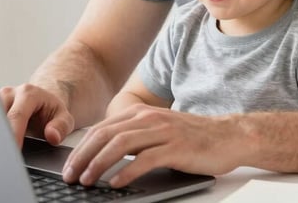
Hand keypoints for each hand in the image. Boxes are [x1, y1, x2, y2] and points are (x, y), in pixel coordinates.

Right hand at [0, 83, 75, 146]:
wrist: (42, 102)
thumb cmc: (51, 111)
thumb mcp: (65, 118)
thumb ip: (61, 127)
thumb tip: (52, 136)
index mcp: (28, 94)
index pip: (16, 116)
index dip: (13, 135)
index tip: (13, 152)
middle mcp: (9, 94)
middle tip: (2, 158)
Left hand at [63, 104, 243, 186]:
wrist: (228, 136)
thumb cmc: (192, 138)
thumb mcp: (158, 131)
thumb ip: (134, 138)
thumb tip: (102, 155)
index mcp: (141, 113)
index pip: (102, 129)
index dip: (81, 148)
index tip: (69, 166)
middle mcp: (149, 118)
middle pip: (106, 135)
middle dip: (83, 157)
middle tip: (70, 176)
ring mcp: (163, 131)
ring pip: (121, 145)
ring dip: (99, 164)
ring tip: (87, 180)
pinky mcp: (176, 147)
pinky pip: (145, 159)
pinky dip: (127, 172)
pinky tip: (116, 183)